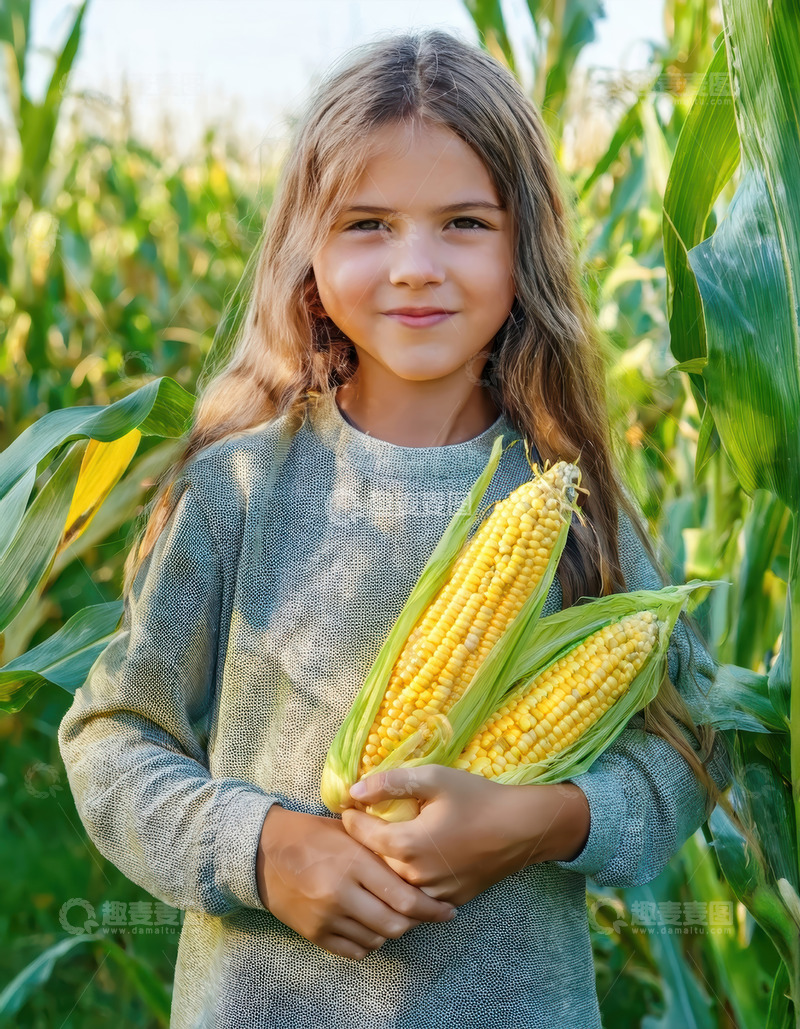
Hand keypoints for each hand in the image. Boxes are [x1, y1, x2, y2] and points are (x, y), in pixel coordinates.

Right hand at [256, 805, 456, 960]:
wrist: (264, 851)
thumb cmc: (313, 834)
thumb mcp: (349, 831)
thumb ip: (380, 847)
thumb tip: (418, 860)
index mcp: (354, 862)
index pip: (404, 897)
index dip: (432, 908)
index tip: (447, 910)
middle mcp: (341, 893)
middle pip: (395, 924)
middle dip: (416, 923)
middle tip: (427, 915)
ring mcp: (326, 916)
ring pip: (377, 939)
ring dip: (392, 931)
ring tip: (397, 916)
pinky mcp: (314, 933)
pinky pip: (354, 950)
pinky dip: (369, 943)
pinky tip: (372, 927)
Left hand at [341, 765, 589, 906]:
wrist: (522, 828)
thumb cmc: (478, 798)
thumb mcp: (434, 778)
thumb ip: (391, 783)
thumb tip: (354, 790)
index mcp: (407, 846)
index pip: (360, 834)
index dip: (350, 817)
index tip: (345, 806)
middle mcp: (414, 877)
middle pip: (372, 863)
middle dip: (361, 844)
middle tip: (356, 825)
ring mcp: (432, 893)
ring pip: (392, 883)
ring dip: (381, 865)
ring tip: (377, 844)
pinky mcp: (449, 899)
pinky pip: (416, 894)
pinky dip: (405, 880)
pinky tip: (407, 862)